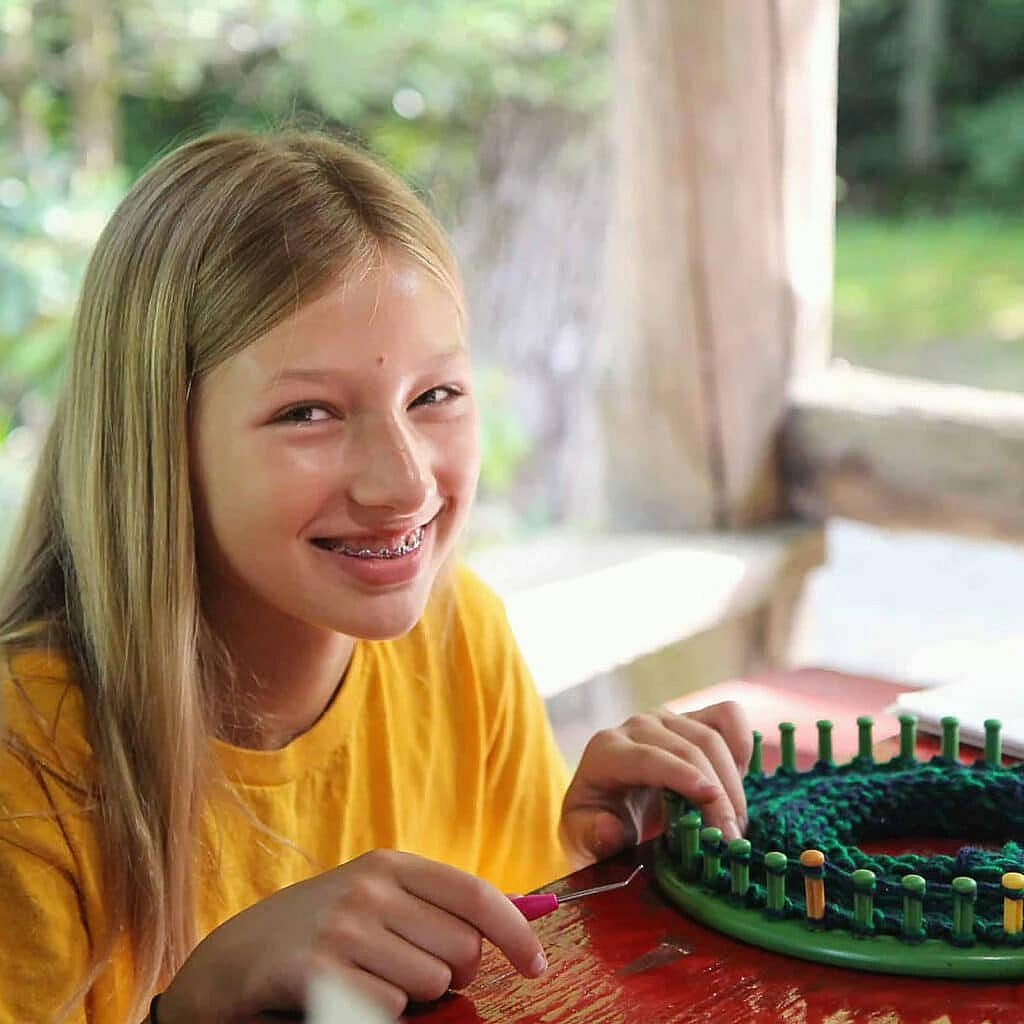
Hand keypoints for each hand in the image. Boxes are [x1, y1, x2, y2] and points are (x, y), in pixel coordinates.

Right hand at [157, 850, 547, 1022]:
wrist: (229, 962)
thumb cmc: (315, 932)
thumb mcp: (374, 901)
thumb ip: (435, 908)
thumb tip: (517, 922)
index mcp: (390, 864)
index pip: (476, 893)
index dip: (517, 933)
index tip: (537, 966)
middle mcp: (371, 887)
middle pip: (462, 949)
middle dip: (451, 976)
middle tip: (409, 975)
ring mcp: (344, 926)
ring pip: (430, 984)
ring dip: (410, 998)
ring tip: (367, 981)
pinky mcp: (319, 969)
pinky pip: (389, 1007)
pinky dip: (377, 1012)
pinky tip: (343, 996)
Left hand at [559, 701, 751, 867]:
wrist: (607, 806)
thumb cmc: (595, 824)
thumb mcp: (582, 840)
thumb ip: (590, 837)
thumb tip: (609, 827)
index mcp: (605, 752)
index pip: (647, 757)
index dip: (682, 775)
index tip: (712, 799)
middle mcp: (636, 727)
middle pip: (688, 749)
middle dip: (717, 793)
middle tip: (731, 838)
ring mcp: (667, 719)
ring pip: (712, 736)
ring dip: (734, 781)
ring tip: (736, 823)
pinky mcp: (692, 719)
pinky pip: (728, 716)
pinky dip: (742, 746)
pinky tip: (739, 782)